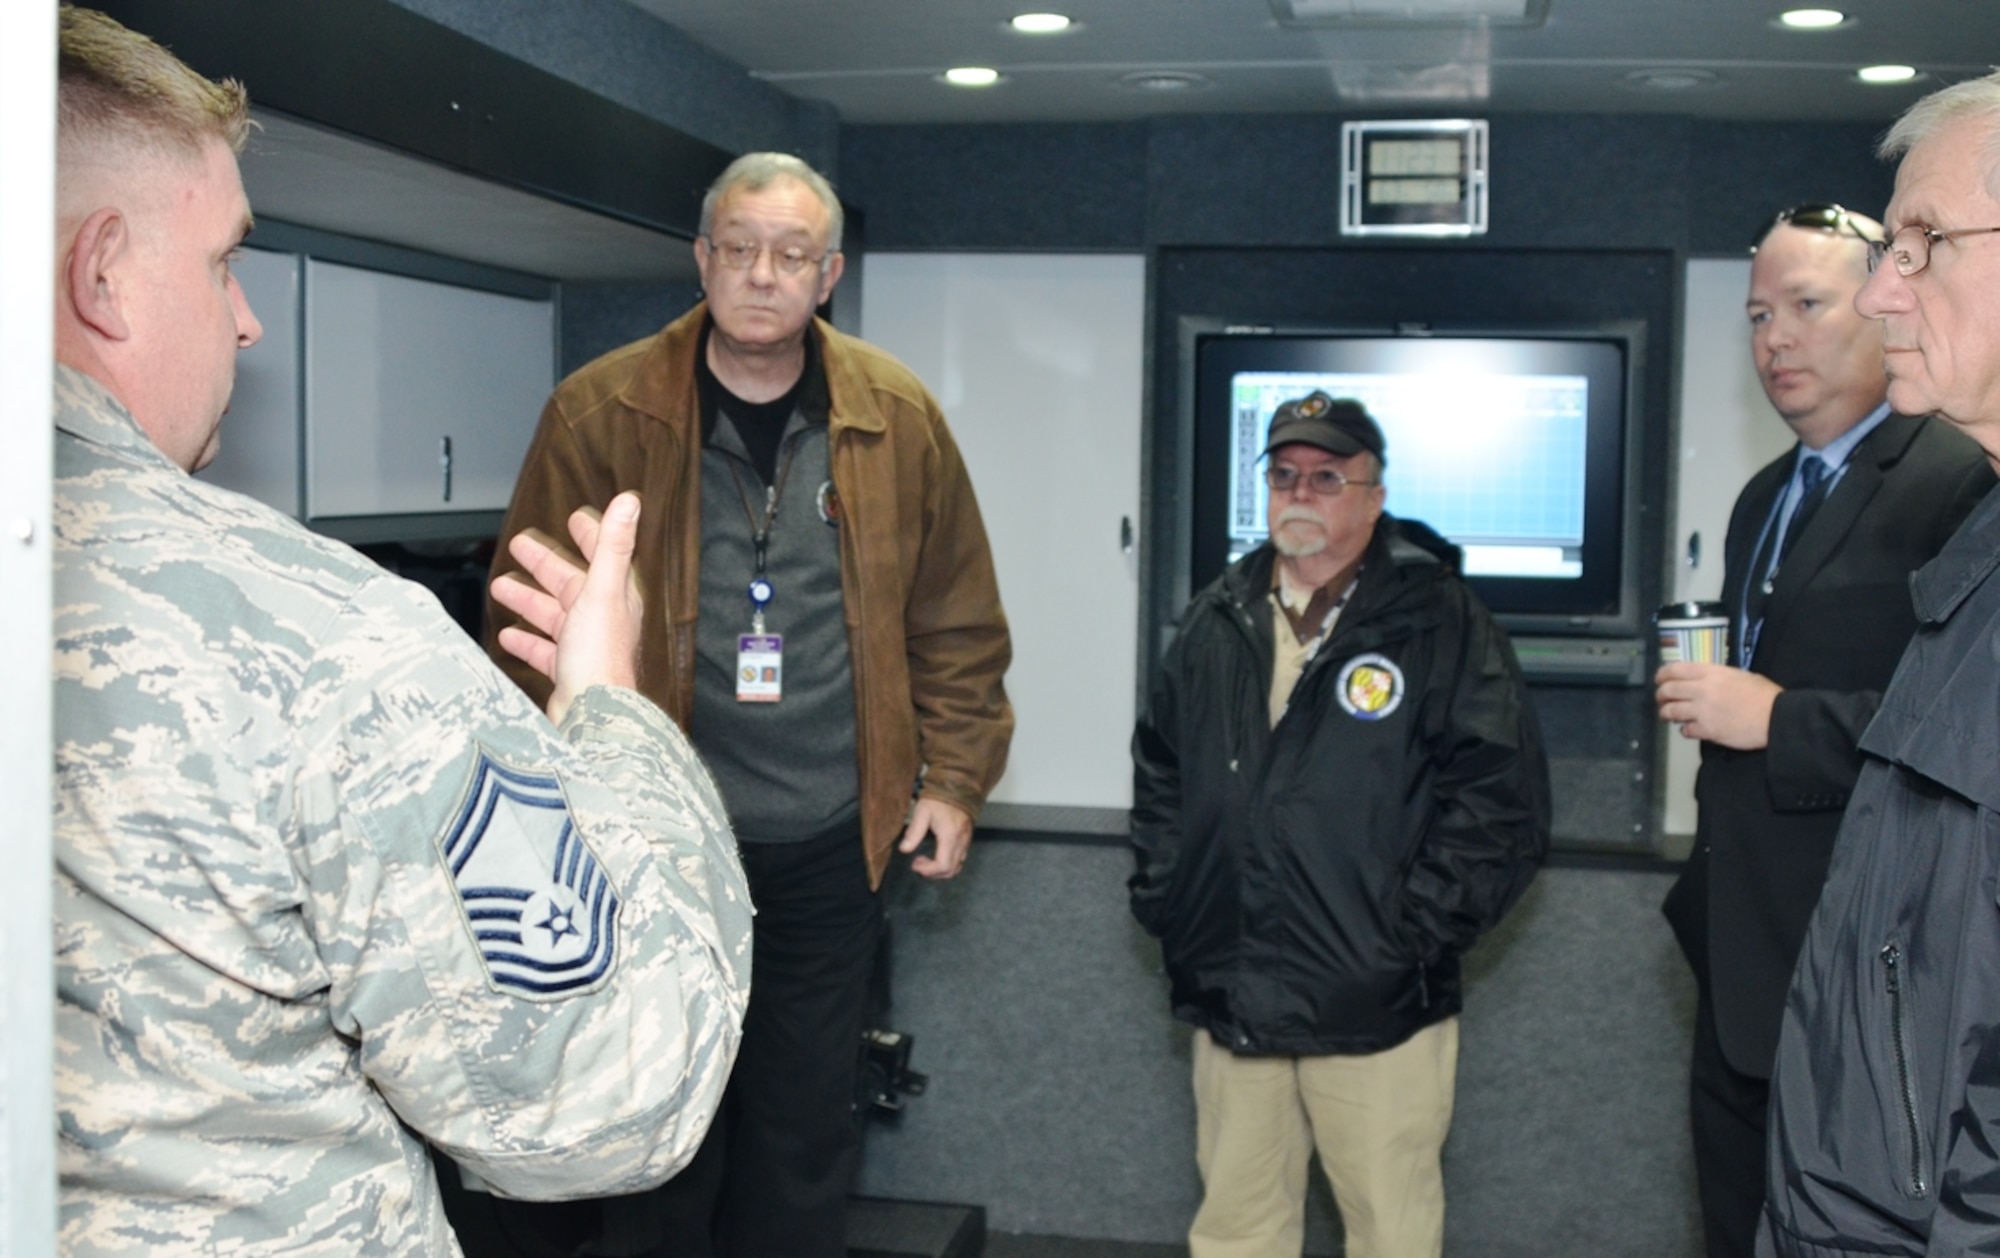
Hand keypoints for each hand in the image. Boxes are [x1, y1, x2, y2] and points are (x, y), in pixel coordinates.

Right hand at [491, 492, 643, 723]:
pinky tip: (508, 638)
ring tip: (501, 588)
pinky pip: (545, 652)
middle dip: (545, 565)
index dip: (590, 536)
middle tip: (519, 546)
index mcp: (614, 597)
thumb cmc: (600, 656)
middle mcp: (603, 621)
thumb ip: (613, 545)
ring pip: (554, 616)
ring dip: (529, 600)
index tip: (576, 519)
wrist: (593, 716)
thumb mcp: (602, 590)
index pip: (604, 556)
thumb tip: (629, 502)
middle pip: (571, 584)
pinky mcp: (569, 674)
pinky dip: (527, 641)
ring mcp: (585, 648)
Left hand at [899, 797, 972, 879]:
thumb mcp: (922, 812)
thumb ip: (914, 832)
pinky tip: (936, 855)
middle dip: (932, 873)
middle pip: (950, 870)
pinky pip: (960, 860)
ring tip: (925, 861)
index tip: (914, 864)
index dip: (928, 871)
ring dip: (940, 870)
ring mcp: (966, 842)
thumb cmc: (938, 799)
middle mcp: (961, 843)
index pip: (943, 865)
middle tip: (917, 863)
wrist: (957, 787)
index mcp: (950, 837)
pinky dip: (947, 864)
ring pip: (957, 867)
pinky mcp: (967, 840)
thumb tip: (904, 850)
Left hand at [1654, 662, 1779, 749]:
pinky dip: (1684, 730)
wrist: (1776, 717)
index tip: (1660, 679)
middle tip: (1662, 700)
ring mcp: (1703, 711)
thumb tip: (1702, 680)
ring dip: (1666, 713)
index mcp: (1712, 672)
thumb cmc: (1763, 695)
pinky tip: (1689, 728)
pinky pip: (1685, 730)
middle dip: (1661, 695)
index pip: (1676, 669)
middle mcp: (1703, 689)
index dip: (1663, 674)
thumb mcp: (1740, 675)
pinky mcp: (1708, 730)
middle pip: (1668, 690)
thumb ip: (1717, 676)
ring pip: (1671, 711)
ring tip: (1668, 715)